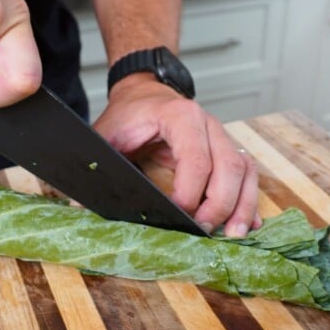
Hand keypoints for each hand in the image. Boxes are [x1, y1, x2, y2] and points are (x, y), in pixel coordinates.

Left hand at [94, 75, 260, 236]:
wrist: (146, 95)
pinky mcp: (228, 150)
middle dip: (221, 203)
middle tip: (204, 231)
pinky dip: (249, 200)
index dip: (191, 191)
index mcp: (182, 116)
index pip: (197, 158)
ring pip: (245, 171)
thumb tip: (80, 206)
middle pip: (230, 166)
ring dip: (243, 205)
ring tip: (235, 235)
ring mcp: (223, 137)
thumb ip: (100, 166)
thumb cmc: (129, 116)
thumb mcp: (107, 135)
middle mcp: (210, 125)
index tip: (178, 215)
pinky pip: (248, 175)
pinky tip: (249, 223)